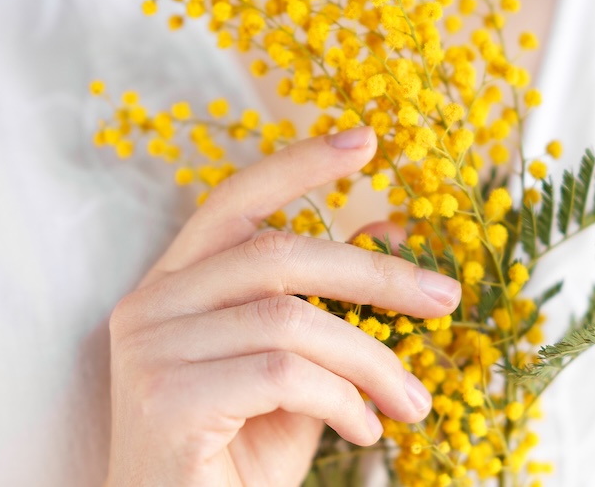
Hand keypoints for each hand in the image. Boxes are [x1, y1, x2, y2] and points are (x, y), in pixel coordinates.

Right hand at [104, 126, 461, 485]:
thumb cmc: (239, 457)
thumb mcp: (298, 370)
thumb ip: (328, 302)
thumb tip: (392, 227)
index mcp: (175, 286)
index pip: (234, 202)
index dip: (299, 165)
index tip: (367, 140)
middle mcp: (149, 305)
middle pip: (278, 252)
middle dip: (376, 275)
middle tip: (445, 299)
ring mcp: (149, 350)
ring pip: (291, 318)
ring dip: (371, 361)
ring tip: (409, 405)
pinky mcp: (165, 399)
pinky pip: (284, 373)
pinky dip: (343, 401)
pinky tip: (362, 433)